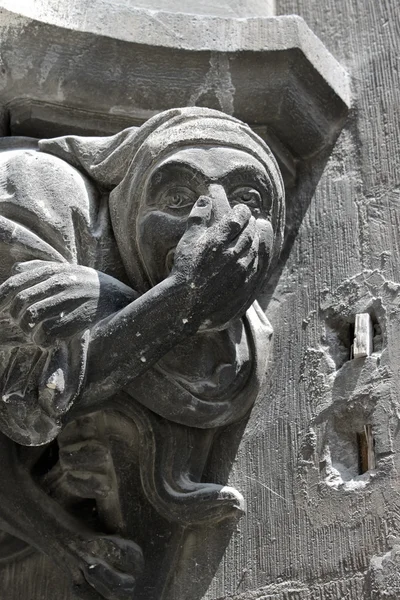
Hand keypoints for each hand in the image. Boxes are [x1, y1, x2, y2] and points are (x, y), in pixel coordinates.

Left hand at [0, 261, 136, 346]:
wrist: (121, 298)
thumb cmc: (91, 287)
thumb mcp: (68, 270)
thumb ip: (41, 268)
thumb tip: (15, 270)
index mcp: (54, 270)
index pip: (14, 284)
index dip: (1, 299)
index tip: (1, 310)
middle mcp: (60, 281)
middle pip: (21, 302)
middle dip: (16, 318)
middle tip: (24, 326)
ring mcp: (70, 299)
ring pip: (31, 317)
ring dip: (28, 330)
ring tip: (35, 334)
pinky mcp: (79, 318)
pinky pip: (48, 332)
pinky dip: (42, 340)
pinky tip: (48, 342)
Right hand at [172, 197, 272, 329]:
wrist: (187, 302)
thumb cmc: (184, 269)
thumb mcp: (188, 239)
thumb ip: (198, 217)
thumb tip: (205, 199)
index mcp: (220, 238)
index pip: (240, 216)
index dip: (242, 211)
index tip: (240, 211)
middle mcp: (235, 252)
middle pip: (251, 231)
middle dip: (250, 224)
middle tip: (247, 221)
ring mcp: (242, 269)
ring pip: (255, 248)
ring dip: (254, 239)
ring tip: (249, 236)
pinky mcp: (246, 284)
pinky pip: (257, 265)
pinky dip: (255, 257)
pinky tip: (249, 255)